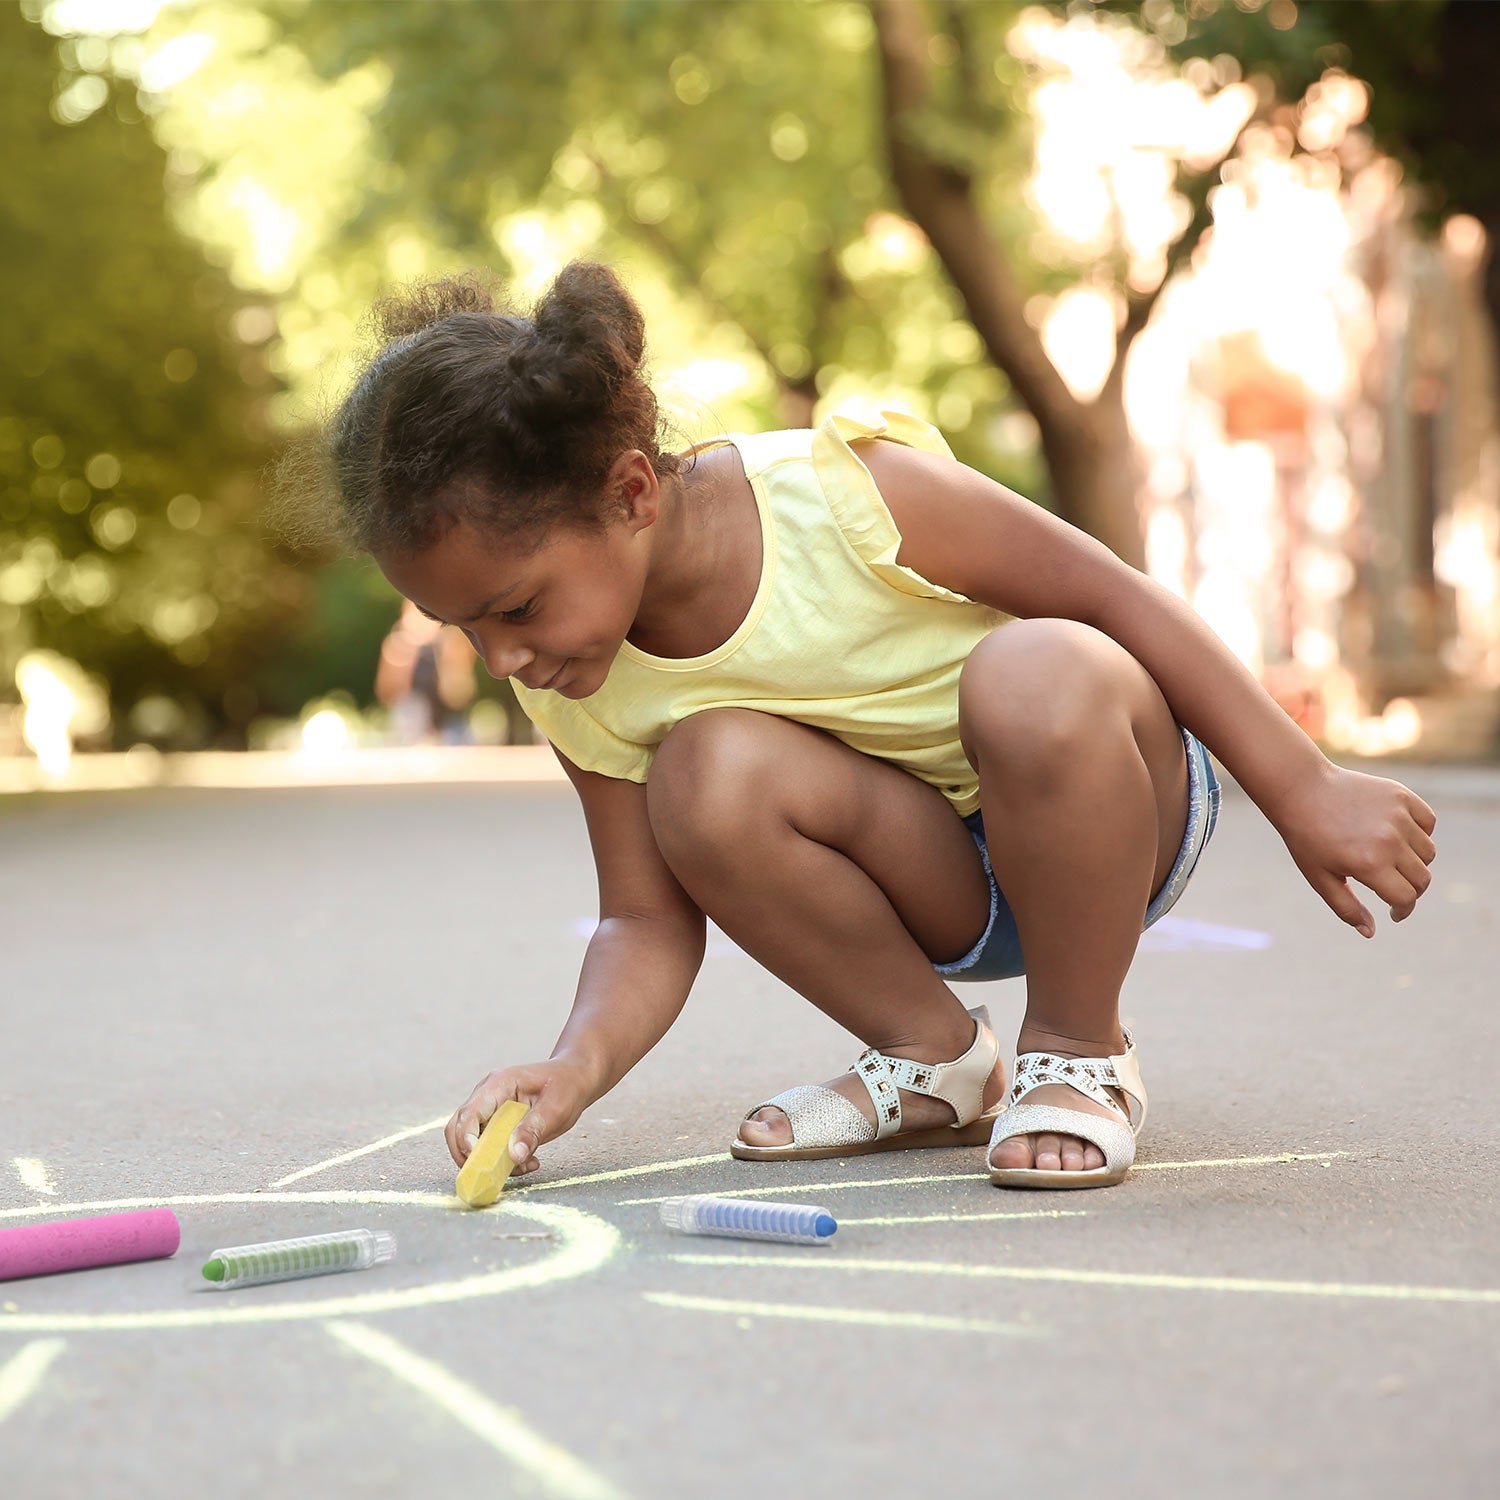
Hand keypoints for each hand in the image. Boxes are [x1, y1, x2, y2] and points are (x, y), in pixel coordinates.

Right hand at [444, 1059, 592, 1178]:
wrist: (575, 1079)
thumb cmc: (566, 1086)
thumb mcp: (556, 1108)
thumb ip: (533, 1130)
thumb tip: (514, 1156)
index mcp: (498, 1085)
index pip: (468, 1114)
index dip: (466, 1140)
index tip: (481, 1162)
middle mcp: (487, 1096)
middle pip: (458, 1129)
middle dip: (469, 1156)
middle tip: (493, 1173)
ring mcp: (489, 1109)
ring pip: (470, 1141)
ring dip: (489, 1161)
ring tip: (523, 1165)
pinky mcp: (496, 1123)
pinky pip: (487, 1146)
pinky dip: (501, 1160)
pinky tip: (527, 1161)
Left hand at [1272, 763, 1436, 935]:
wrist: (1301, 790)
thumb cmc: (1306, 838)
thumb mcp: (1320, 877)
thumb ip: (1347, 908)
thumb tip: (1371, 932)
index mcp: (1369, 864)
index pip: (1406, 898)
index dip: (1402, 910)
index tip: (1394, 912)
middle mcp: (1389, 841)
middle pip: (1422, 878)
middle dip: (1410, 889)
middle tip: (1392, 887)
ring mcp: (1398, 816)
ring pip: (1428, 852)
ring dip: (1415, 861)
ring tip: (1390, 859)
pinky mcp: (1401, 796)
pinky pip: (1428, 822)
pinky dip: (1420, 832)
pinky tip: (1399, 836)